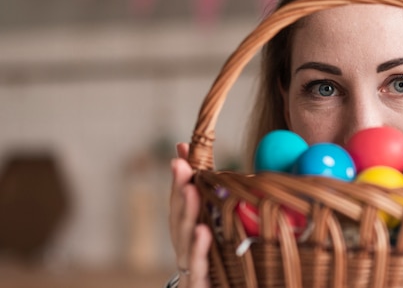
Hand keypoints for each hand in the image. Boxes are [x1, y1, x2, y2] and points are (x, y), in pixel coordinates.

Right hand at [169, 143, 211, 287]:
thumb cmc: (208, 258)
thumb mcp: (205, 221)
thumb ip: (198, 186)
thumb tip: (183, 145)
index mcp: (185, 231)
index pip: (178, 201)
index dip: (178, 177)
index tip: (182, 153)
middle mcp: (183, 246)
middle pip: (178, 217)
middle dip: (179, 190)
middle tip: (183, 166)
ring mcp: (189, 265)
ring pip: (184, 239)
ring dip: (187, 214)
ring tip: (191, 191)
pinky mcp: (198, 283)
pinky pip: (198, 267)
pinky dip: (199, 250)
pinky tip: (203, 232)